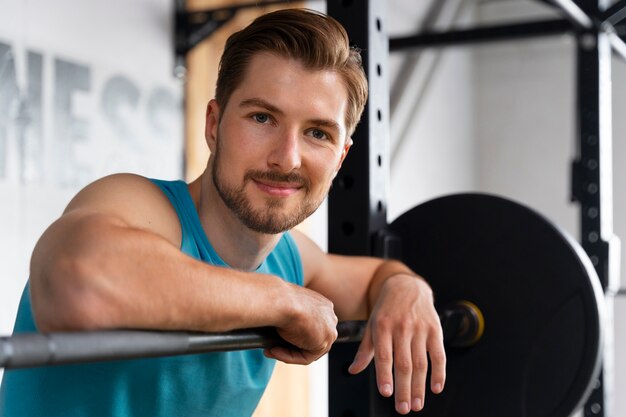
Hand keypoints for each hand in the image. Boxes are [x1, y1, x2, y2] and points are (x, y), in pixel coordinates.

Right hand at [265, 285, 337, 364]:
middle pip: (313, 338)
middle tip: (274, 347)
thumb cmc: (280, 299)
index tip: (279, 334)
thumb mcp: (288, 305)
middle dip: (293, 345)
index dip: (295, 333)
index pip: (313, 324)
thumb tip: (283, 327)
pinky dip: (289, 357)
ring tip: (271, 350)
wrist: (281, 301)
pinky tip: (274, 351)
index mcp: (323, 305)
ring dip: (288, 352)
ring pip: (309, 349)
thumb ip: (292, 316)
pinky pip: (306, 357)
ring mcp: (329, 331)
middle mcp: (330, 317)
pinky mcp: (323, 344)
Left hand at [347, 274, 445, 413]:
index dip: (385, 375)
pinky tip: (436, 388)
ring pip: (421, 363)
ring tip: (416, 405)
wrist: (407, 286)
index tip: (386, 393)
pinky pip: (439, 354)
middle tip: (403, 409)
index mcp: (382, 327)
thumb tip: (353, 370)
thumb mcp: (372, 325)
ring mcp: (420, 328)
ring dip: (419, 387)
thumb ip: (365, 350)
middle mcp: (401, 328)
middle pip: (404, 364)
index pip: (384, 355)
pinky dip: (439, 373)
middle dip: (403, 389)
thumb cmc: (387, 310)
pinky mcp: (435, 329)